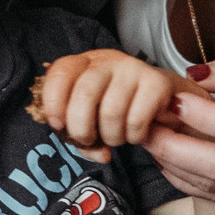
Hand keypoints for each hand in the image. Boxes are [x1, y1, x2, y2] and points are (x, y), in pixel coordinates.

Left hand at [35, 49, 201, 162]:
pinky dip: (134, 137)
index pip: (60, 73)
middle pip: (84, 95)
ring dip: (111, 138)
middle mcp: (107, 60)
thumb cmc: (117, 108)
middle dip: (81, 129)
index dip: (53, 102)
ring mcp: (133, 68)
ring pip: (111, 113)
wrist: (160, 99)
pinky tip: (136, 133)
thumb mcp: (91, 117)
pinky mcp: (157, 82)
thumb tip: (100, 153)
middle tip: (89, 140)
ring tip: (116, 137)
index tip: (58, 125)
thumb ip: (82, 137)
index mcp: (84, 63)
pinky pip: (136, 120)